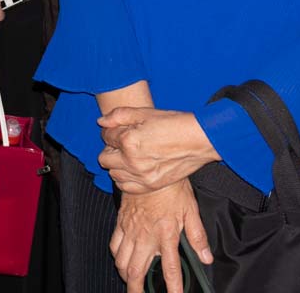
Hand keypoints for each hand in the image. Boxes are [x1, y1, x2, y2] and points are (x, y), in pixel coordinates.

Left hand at [98, 108, 218, 195]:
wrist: (198, 141)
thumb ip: (119, 115)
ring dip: (117, 164)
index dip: (111, 131)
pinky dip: (125, 179)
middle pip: (104, 158)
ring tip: (129, 156)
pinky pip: (125, 187)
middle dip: (110, 149)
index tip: (119, 129)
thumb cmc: (173, 123)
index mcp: (129, 140)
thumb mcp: (145, 112)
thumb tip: (101, 121)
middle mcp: (132, 161)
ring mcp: (141, 176)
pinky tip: (134, 169)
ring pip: (113, 174)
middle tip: (123, 143)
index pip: (106, 136)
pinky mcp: (150, 185)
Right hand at [110, 179, 209, 292]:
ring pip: (122, 261)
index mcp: (166, 233)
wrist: (148, 165)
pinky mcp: (121, 221)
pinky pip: (114, 244)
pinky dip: (117, 256)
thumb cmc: (171, 186)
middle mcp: (146, 235)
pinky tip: (121, 259)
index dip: (173, 287)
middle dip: (136, 289)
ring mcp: (131, 229)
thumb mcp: (190, 209)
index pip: (170, 268)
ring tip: (131, 281)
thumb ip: (198, 236)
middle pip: (136, 271)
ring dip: (126, 275)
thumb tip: (206, 257)